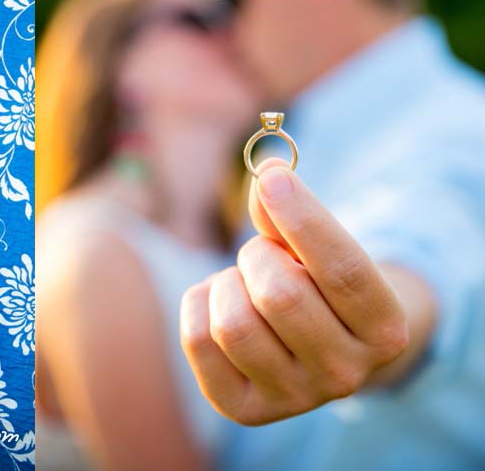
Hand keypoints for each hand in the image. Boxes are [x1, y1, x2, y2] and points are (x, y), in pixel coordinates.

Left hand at [180, 158, 409, 424]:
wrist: (318, 346)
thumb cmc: (318, 283)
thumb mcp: (318, 247)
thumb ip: (291, 211)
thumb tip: (266, 172)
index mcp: (383, 330)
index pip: (342, 268)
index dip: (302, 216)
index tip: (273, 177)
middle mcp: (346, 375)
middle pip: (278, 294)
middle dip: (258, 256)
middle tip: (263, 257)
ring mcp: (295, 399)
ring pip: (232, 322)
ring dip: (228, 283)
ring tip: (245, 287)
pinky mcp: (244, 408)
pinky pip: (198, 339)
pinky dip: (200, 304)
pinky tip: (222, 305)